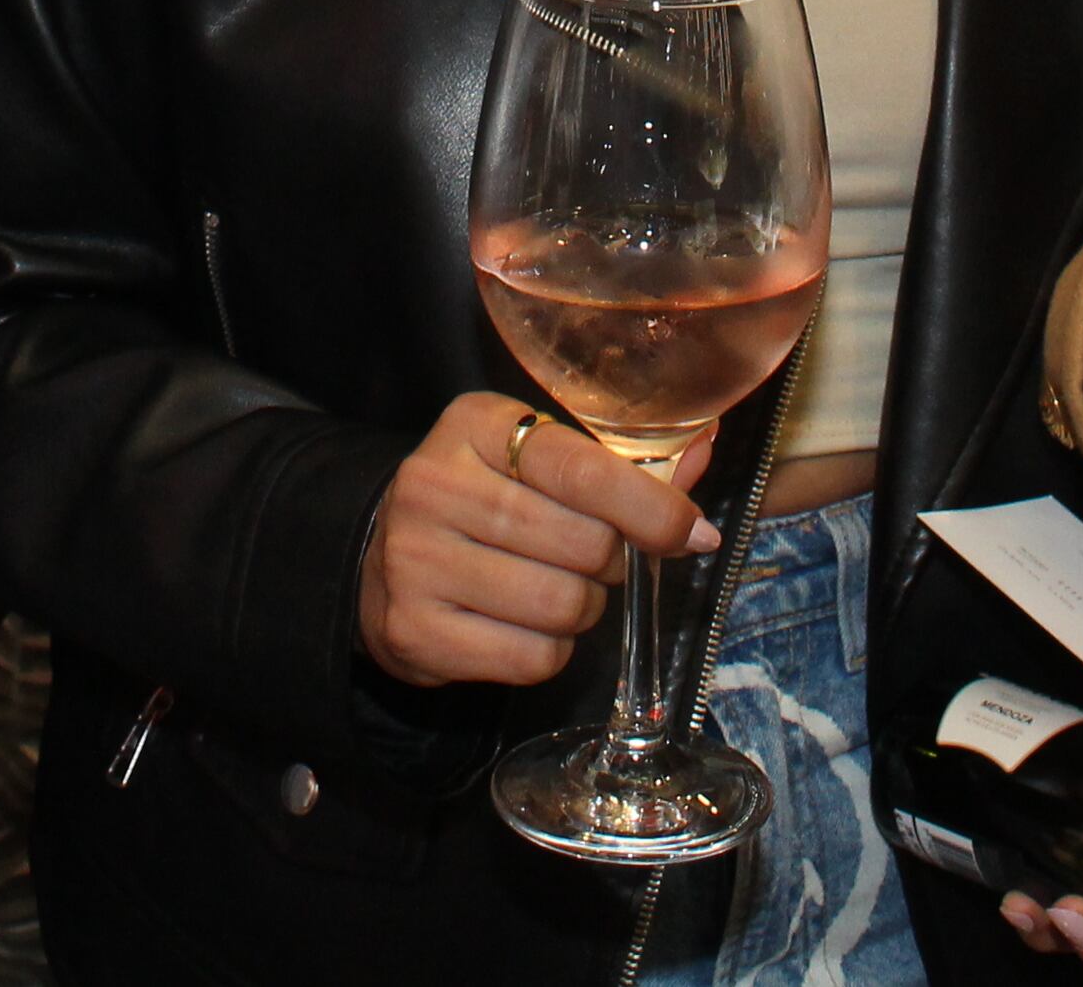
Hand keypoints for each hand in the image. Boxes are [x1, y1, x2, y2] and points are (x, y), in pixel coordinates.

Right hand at [355, 392, 714, 687]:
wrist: (379, 559)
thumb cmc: (484, 501)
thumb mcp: (537, 460)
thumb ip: (620, 463)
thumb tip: (702, 453)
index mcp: (475, 425)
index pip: (583, 470)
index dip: (652, 507)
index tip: (692, 533)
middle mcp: (435, 485)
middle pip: (584, 544)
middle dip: (611, 560)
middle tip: (592, 557)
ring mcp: (415, 560)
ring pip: (563, 606)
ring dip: (583, 608)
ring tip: (554, 587)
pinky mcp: (413, 630)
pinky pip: (533, 657)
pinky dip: (549, 650)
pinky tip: (522, 624)